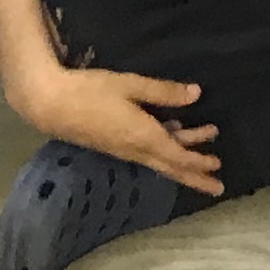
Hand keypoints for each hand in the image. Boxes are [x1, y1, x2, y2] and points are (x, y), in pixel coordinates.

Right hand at [16, 60, 223, 195]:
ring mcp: (123, 149)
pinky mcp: (114, 144)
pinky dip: (165, 147)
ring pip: (159, 158)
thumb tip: (196, 94)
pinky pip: (146, 151)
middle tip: (218, 184)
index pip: (178, 157)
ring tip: (206, 150)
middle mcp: (136, 149)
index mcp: (144, 137)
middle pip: (171, 167)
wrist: (51, 105)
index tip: (217, 168)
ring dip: (183, 155)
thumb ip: (163, 92)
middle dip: (196, 174)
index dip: (199, 163)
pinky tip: (174, 134)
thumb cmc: (91, 91)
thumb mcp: (131, 85)